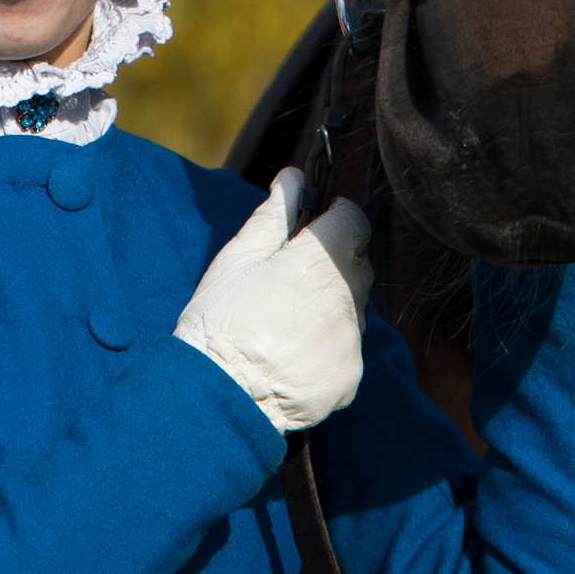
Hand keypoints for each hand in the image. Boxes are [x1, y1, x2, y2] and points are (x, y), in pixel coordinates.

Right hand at [174, 167, 371, 437]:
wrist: (218, 395)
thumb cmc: (220, 322)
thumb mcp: (238, 259)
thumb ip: (274, 215)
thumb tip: (293, 177)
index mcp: (317, 262)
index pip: (354, 221)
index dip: (336, 219)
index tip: (317, 227)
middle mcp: (344, 299)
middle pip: (356, 265)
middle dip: (332, 263)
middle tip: (291, 279)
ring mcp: (351, 340)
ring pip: (354, 307)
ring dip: (331, 305)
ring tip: (287, 321)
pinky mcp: (351, 375)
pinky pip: (349, 348)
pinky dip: (328, 346)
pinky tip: (294, 352)